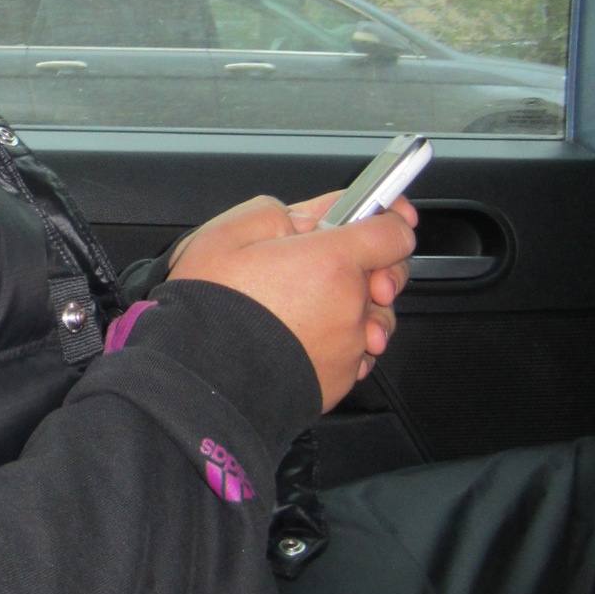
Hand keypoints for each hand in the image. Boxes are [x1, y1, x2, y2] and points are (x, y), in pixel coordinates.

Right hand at [168, 194, 415, 411]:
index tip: (383, 214)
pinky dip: (339, 342)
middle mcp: (350, 305)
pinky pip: (355, 354)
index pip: (393, 232)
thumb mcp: (224, 234)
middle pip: (388, 276)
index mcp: (331, 261)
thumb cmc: (210, 308)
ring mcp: (348, 348)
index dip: (390, 218)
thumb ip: (273, 213)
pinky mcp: (339, 380)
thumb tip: (299, 221)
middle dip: (370, 264)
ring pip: (373, 318)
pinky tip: (306, 336)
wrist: (201, 379)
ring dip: (354, 306)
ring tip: (311, 306)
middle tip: (330, 262)